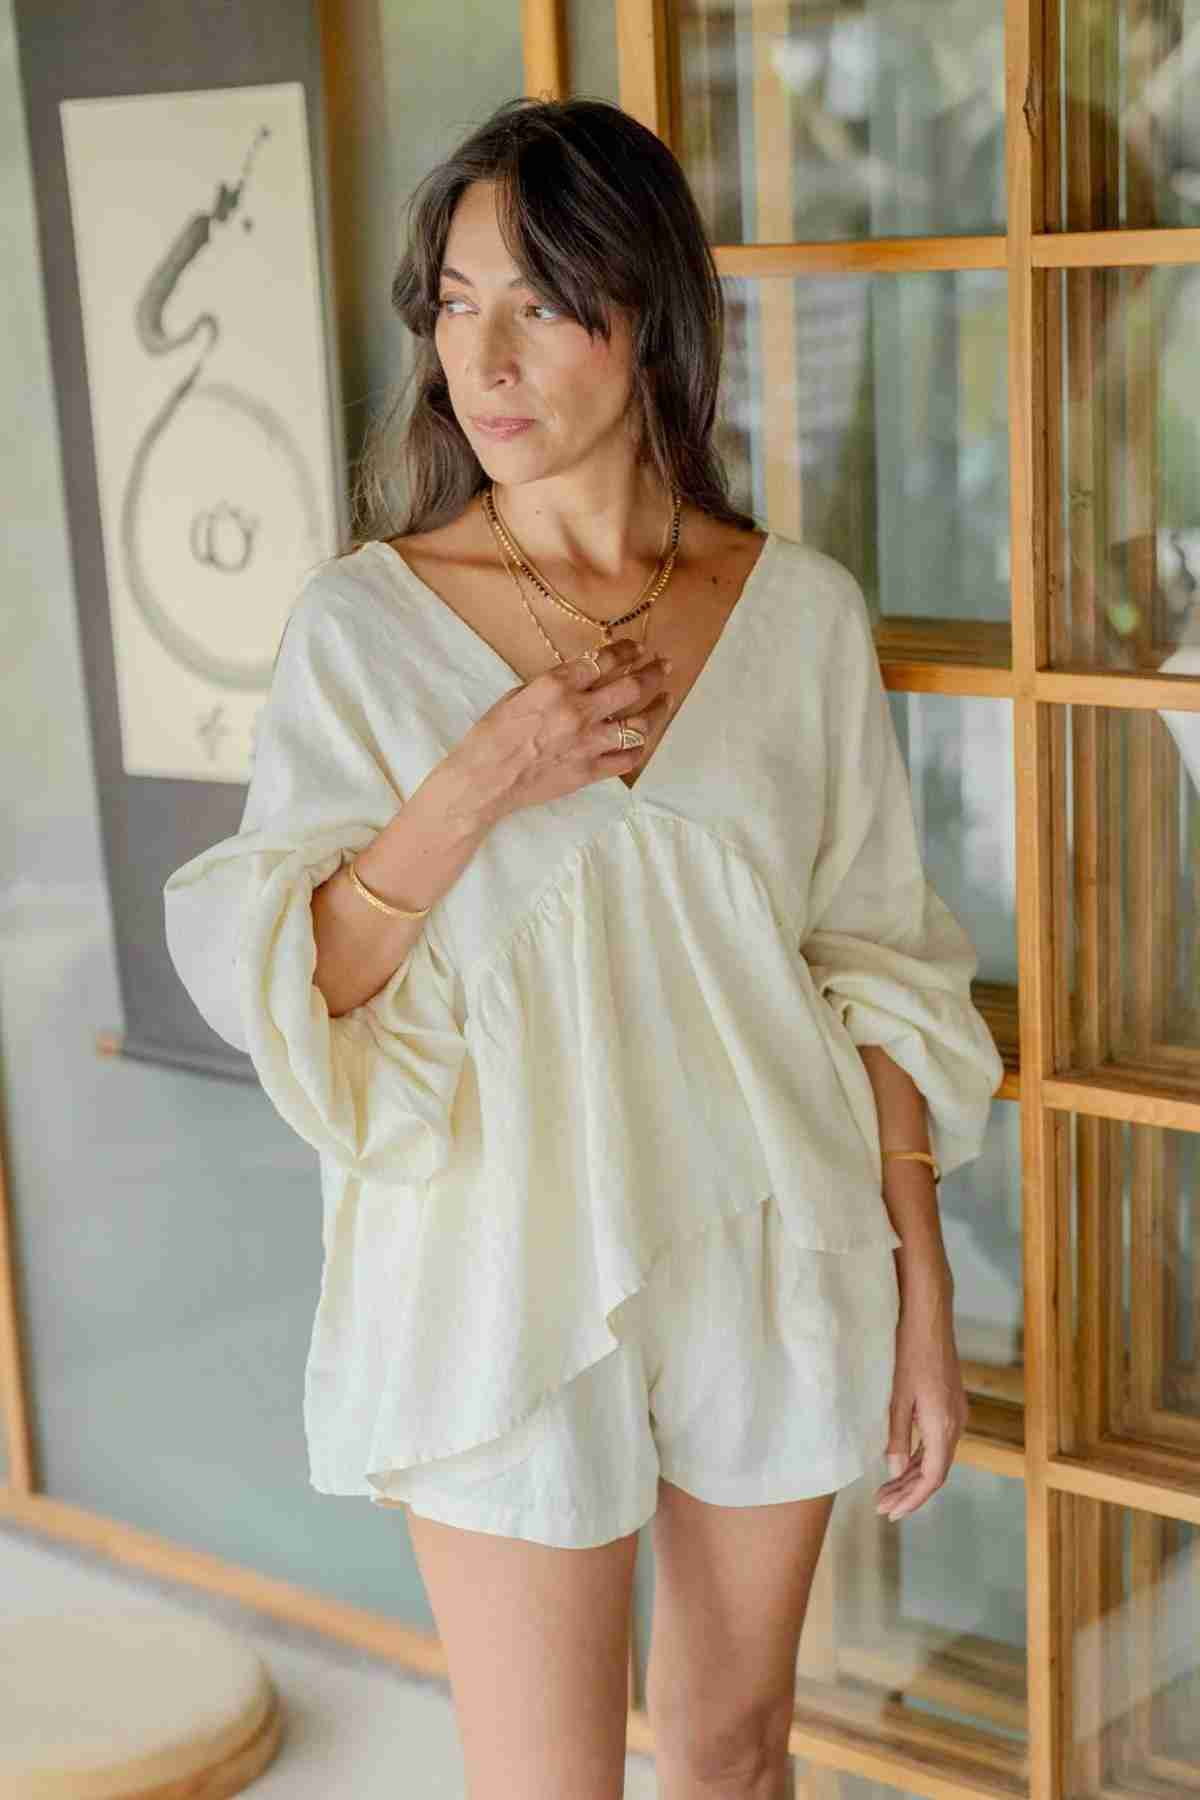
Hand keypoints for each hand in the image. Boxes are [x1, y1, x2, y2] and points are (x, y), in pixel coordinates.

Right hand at [450, 636, 673, 822]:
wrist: (485, 779)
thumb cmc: (492, 735)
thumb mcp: (519, 694)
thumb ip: (553, 684)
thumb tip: (579, 678)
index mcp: (558, 686)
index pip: (604, 660)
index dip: (626, 651)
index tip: (637, 648)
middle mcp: (579, 711)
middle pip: (632, 687)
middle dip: (653, 673)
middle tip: (664, 666)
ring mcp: (588, 743)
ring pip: (639, 724)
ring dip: (657, 709)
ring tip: (666, 699)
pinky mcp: (590, 771)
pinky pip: (627, 759)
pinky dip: (639, 748)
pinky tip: (644, 739)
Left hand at [874, 1280, 968, 1522]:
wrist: (929, 1315)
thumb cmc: (909, 1350)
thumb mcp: (896, 1396)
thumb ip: (895, 1435)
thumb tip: (893, 1471)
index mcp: (943, 1425)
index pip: (932, 1478)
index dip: (911, 1499)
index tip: (890, 1513)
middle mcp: (956, 1423)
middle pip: (935, 1472)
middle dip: (908, 1493)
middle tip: (881, 1506)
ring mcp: (956, 1413)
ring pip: (937, 1458)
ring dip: (912, 1476)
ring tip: (886, 1490)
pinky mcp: (950, 1403)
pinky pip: (938, 1442)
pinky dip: (919, 1457)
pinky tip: (900, 1461)